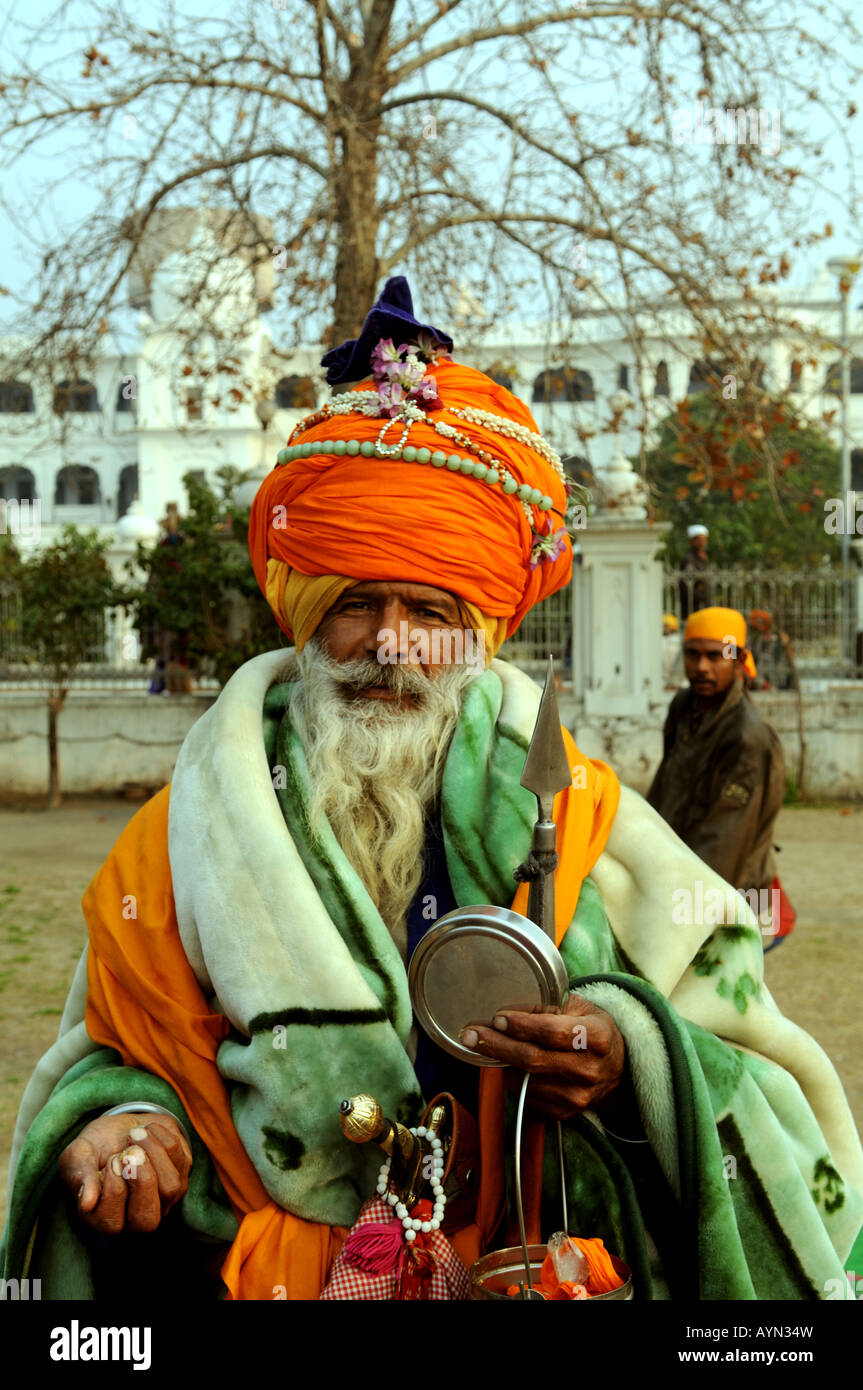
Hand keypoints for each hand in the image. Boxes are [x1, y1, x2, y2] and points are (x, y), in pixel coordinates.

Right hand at [58, 1113, 191, 1235]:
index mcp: (107, 1219)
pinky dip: (163, 1138)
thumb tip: (86, 1203)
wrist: (117, 1129)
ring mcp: (163, 1198)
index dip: (112, 1190)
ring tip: (135, 1134)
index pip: (112, 1223)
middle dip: (141, 1181)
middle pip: (148, 1219)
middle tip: (129, 1153)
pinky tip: (147, 1129)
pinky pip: (181, 1160)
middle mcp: (137, 1217)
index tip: (110, 1160)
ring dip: (154, 1154)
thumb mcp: (78, 1158)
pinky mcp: (181, 1174)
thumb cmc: (93, 1150)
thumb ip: (80, 1178)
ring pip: (171, 1188)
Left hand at [460, 994, 625, 1120]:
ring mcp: (578, 1096)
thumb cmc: (591, 1029)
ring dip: (501, 1064)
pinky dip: (512, 1081)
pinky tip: (509, 1067)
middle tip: (472, 1035)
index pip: (552, 1032)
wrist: (615, 1067)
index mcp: (597, 1037)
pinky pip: (527, 1097)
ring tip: (487, 1047)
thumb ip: (547, 1006)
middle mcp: (589, 1070)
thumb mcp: (578, 1007)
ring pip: (525, 1081)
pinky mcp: (566, 1113)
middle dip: (497, 1045)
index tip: (497, 1018)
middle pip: (533, 1059)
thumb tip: (508, 1008)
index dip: (521, 1025)